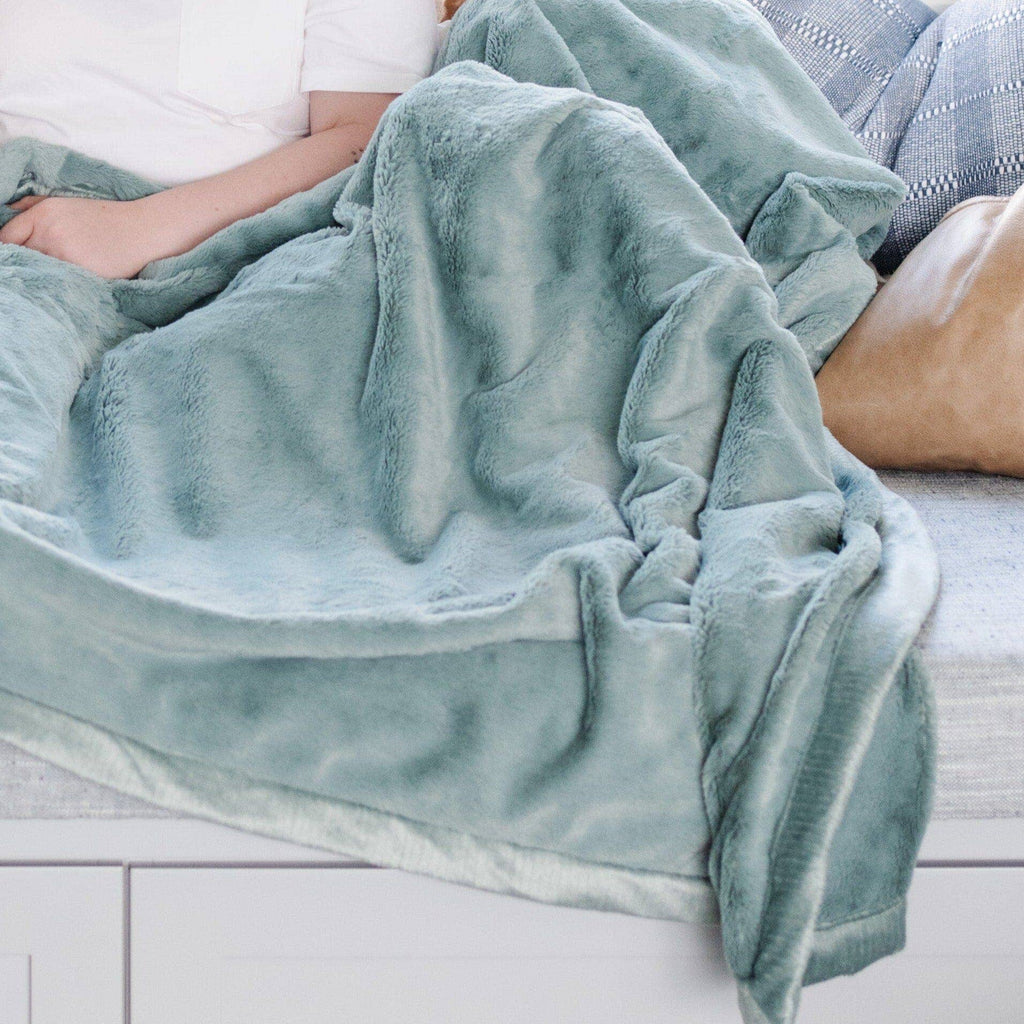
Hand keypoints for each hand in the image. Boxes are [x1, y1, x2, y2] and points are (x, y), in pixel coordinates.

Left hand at [0, 195, 160, 278]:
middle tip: (33, 272)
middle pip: (21, 259)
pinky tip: (70, 285)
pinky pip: (62, 285)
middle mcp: (50, 234)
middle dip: (26, 265)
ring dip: (44, 279)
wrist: (143, 230)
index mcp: (43, 215)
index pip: (6, 239)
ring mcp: (66, 256)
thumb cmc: (107, 218)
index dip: (6, 252)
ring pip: (41, 274)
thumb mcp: (66, 203)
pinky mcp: (82, 274)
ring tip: (54, 280)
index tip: (12, 261)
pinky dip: (63, 286)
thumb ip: (34, 207)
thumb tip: (8, 212)